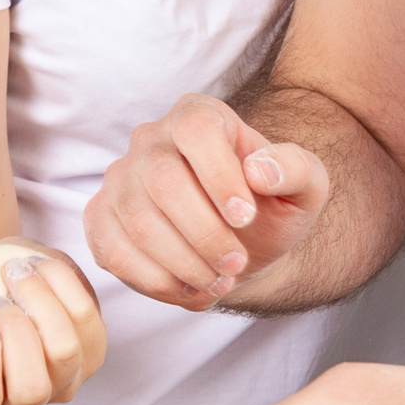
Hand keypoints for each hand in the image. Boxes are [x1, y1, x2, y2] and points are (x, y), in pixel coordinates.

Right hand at [0, 240, 107, 404]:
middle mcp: (23, 402)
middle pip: (32, 387)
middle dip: (16, 332)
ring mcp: (62, 380)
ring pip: (67, 352)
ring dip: (42, 302)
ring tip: (15, 269)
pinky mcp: (89, 351)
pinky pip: (88, 321)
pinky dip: (64, 285)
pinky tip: (38, 264)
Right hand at [84, 94, 327, 309]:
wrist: (240, 241)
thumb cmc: (270, 206)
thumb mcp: (304, 187)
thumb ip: (296, 169)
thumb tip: (260, 171)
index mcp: (198, 115)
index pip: (197, 130)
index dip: (219, 175)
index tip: (246, 218)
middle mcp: (150, 138)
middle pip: (163, 181)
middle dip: (204, 234)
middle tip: (235, 265)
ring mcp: (119, 178)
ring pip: (138, 222)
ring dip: (183, 264)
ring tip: (218, 282)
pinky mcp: (101, 218)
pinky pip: (113, 251)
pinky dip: (155, 281)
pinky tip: (188, 289)